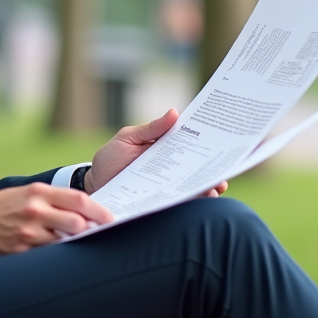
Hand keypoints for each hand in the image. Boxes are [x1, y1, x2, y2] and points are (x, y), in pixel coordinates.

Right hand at [0, 183, 112, 261]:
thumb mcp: (23, 194)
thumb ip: (50, 200)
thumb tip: (81, 210)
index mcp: (37, 192)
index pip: (79, 199)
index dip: (100, 210)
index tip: (110, 218)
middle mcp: (34, 210)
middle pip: (77, 222)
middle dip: (92, 230)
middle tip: (101, 235)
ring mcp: (27, 232)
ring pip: (65, 241)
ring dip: (75, 244)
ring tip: (80, 246)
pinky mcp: (19, 251)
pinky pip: (47, 255)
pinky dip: (56, 255)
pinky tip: (59, 257)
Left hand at [83, 109, 228, 197]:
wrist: (93, 187)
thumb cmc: (110, 159)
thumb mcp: (128, 138)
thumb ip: (151, 129)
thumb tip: (174, 113)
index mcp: (166, 149)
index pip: (192, 145)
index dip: (209, 143)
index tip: (225, 140)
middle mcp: (171, 170)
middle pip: (198, 169)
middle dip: (214, 169)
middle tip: (224, 171)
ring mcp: (167, 188)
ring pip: (193, 188)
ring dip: (207, 188)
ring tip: (215, 189)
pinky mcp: (160, 204)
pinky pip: (178, 204)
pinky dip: (190, 203)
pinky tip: (199, 201)